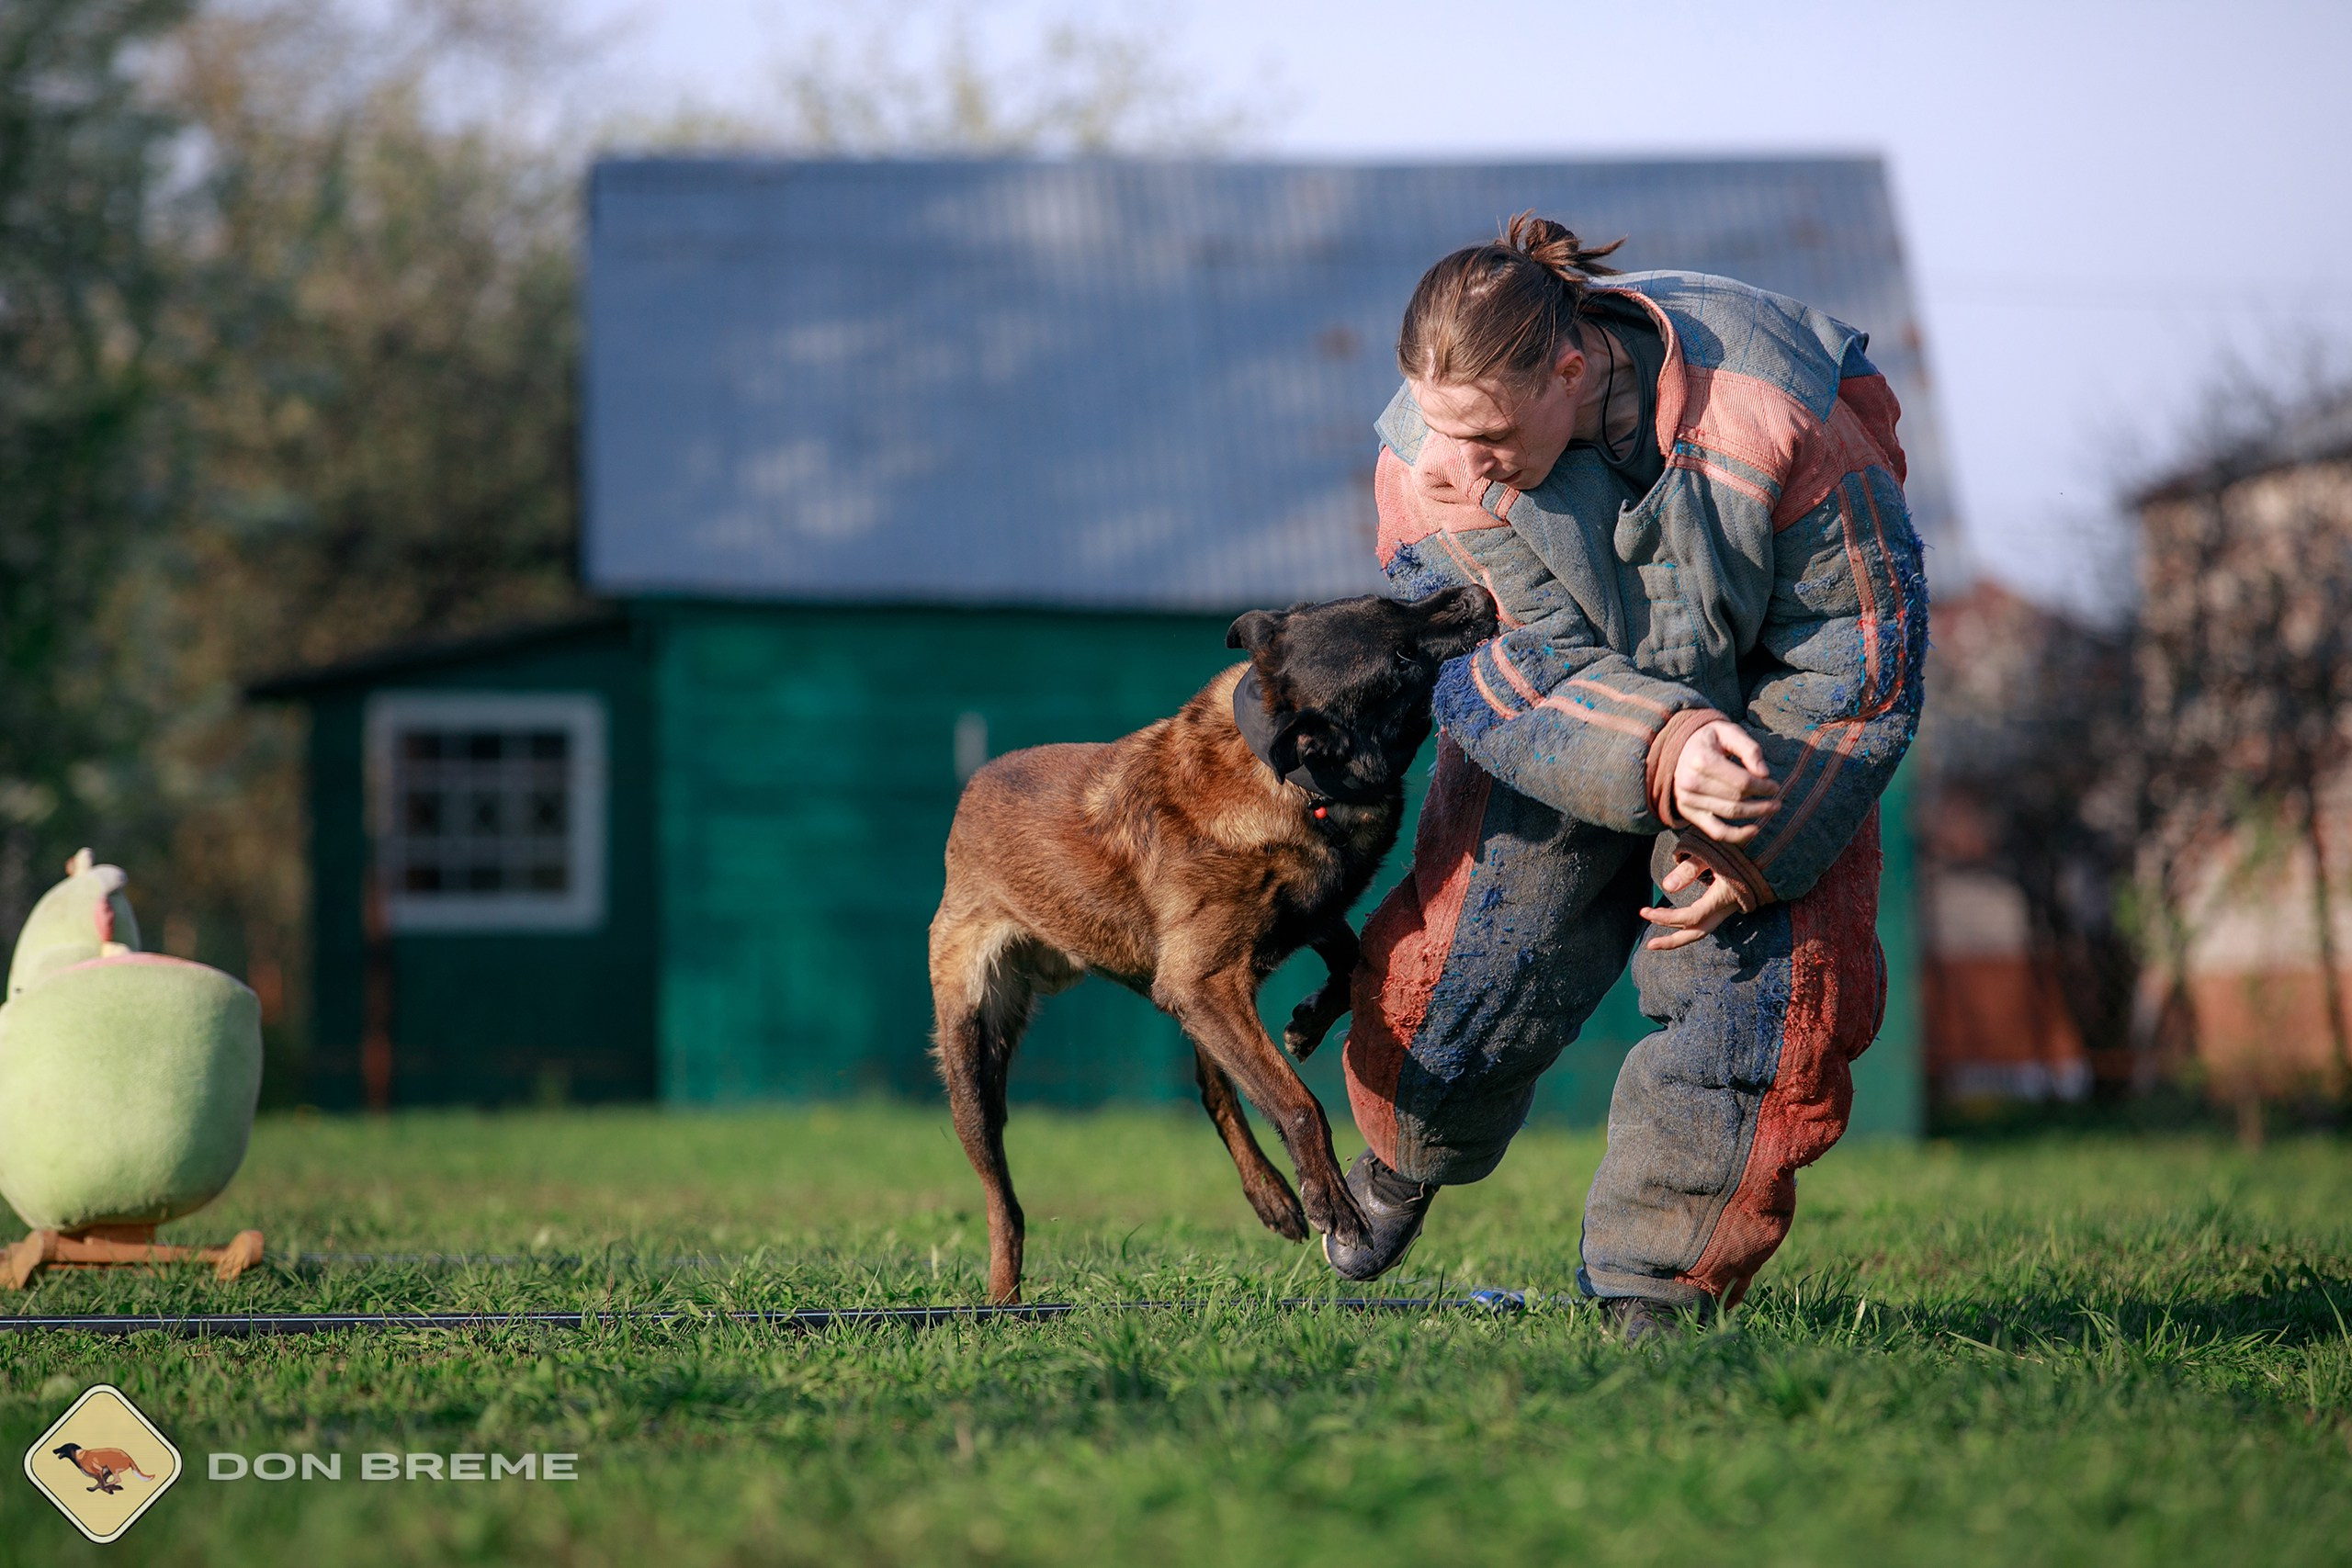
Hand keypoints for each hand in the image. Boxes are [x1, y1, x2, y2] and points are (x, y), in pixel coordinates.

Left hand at [1639, 856, 1745, 950]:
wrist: (1768, 849)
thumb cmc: (1739, 847)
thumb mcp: (1712, 852)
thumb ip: (1690, 868)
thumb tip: (1666, 887)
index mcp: (1722, 896)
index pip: (1691, 917)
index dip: (1667, 918)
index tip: (1645, 911)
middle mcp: (1726, 907)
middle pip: (1697, 933)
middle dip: (1672, 941)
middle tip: (1649, 944)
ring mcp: (1727, 908)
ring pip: (1703, 930)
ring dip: (1680, 937)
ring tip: (1657, 941)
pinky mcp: (1726, 904)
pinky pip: (1707, 923)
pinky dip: (1689, 928)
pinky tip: (1676, 925)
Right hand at [1673, 720, 1778, 843]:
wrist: (1678, 750)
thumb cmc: (1709, 739)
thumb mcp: (1729, 732)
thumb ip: (1749, 749)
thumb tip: (1764, 774)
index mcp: (1701, 760)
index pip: (1741, 781)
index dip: (1763, 787)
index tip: (1775, 786)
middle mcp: (1690, 782)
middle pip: (1737, 798)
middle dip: (1762, 801)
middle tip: (1777, 800)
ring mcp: (1687, 800)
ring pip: (1730, 814)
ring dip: (1754, 813)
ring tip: (1770, 809)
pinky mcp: (1687, 813)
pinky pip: (1715, 831)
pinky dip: (1736, 835)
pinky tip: (1754, 831)